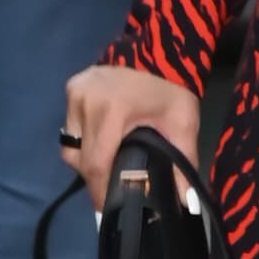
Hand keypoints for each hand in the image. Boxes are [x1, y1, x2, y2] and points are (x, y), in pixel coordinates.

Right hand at [62, 62, 201, 211]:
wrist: (159, 50)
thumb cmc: (171, 89)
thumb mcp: (182, 125)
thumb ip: (182, 163)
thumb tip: (187, 203)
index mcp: (112, 111)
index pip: (96, 164)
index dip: (100, 190)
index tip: (109, 208)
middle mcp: (86, 101)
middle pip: (80, 159)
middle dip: (95, 177)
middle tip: (114, 185)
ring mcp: (75, 92)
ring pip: (71, 145)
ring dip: (88, 158)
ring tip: (110, 159)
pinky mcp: (72, 87)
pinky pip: (71, 127)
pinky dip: (84, 139)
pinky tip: (103, 138)